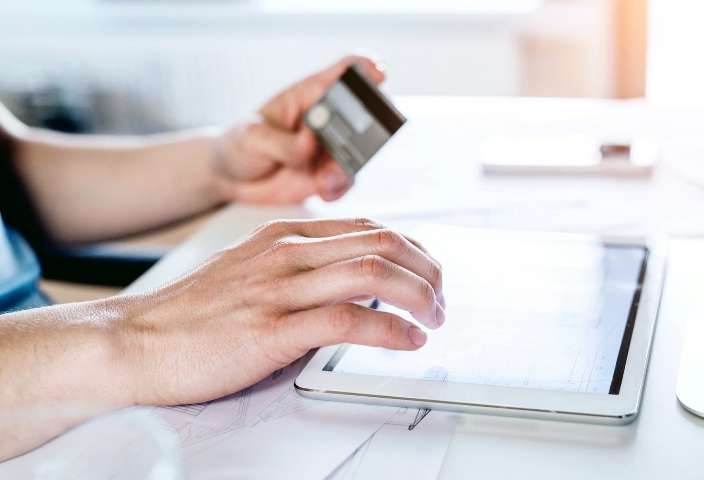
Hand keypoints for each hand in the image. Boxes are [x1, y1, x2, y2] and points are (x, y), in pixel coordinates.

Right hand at [118, 218, 444, 406]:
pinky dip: (389, 330)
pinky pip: (347, 321)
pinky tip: (407, 340)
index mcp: (284, 236)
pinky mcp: (270, 329)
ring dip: (419, 297)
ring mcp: (279, 288)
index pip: (368, 228)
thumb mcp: (250, 270)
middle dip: (426, 270)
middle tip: (442, 298)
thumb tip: (351, 283)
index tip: (428, 272)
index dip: (410, 249)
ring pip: (372, 274)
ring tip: (435, 318)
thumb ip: (298, 267)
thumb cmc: (193, 313)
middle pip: (381, 243)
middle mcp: (286, 252)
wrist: (136, 341)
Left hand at [212, 56, 385, 204]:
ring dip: (345, 169)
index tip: (378, 75)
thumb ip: (283, 142)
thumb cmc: (239, 145)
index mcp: (308, 96)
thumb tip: (310, 143)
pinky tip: (322, 192)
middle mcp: (326, 120)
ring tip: (324, 180)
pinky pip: (346, 182)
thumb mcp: (251, 138)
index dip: (364, 69)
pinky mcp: (327, 175)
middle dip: (366, 131)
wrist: (230, 179)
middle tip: (350, 148)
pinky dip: (338, 189)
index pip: (343, 73)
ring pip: (357, 155)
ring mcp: (329, 149)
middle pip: (362, 116)